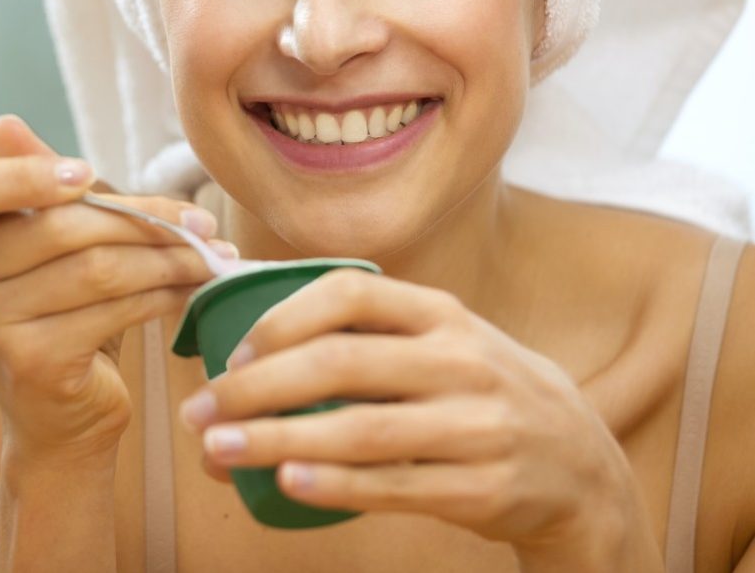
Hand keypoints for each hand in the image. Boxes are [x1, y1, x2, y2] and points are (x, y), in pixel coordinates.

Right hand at [0, 115, 235, 462]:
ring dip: (168, 258)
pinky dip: (166, 295)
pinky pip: (116, 309)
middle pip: (63, 228)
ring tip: (210, 254)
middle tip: (202, 223)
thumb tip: (6, 123)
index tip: (88, 174)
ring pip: (99, 268)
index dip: (24, 175)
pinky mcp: (31, 363)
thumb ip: (38, 191)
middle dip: (147, 220)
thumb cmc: (64, 320)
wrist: (60, 420)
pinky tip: (194, 289)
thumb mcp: (52, 251)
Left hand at [179, 268, 649, 559]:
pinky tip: (285, 484)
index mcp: (440, 313)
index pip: (350, 294)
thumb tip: (251, 366)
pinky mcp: (484, 485)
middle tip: (200, 412)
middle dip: (258, 387)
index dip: (282, 318)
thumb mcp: (442, 344)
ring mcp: (477, 424)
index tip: (235, 352)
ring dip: (278, 440)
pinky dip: (335, 484)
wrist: (580, 461)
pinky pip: (396, 485)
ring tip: (219, 450)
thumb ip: (367, 345)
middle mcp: (460, 359)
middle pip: (342, 364)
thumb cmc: (480, 393)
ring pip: (361, 429)